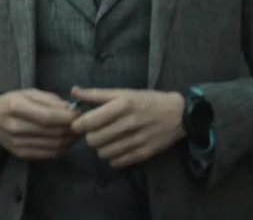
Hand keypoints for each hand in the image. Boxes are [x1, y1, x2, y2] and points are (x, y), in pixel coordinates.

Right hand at [0, 89, 80, 159]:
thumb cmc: (12, 102)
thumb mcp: (28, 93)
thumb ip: (50, 100)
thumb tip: (70, 110)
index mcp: (15, 107)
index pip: (47, 117)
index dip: (66, 117)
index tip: (78, 114)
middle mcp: (14, 127)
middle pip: (52, 132)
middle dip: (71, 128)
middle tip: (81, 123)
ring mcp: (16, 143)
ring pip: (53, 145)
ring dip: (69, 140)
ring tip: (75, 132)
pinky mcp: (21, 154)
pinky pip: (48, 154)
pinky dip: (62, 149)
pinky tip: (65, 141)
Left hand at [69, 86, 185, 167]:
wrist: (178, 114)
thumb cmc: (147, 101)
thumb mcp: (123, 92)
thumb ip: (97, 94)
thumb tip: (73, 91)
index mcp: (122, 104)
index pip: (90, 121)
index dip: (78, 125)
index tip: (78, 124)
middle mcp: (129, 122)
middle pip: (94, 140)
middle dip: (90, 136)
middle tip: (94, 132)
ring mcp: (138, 140)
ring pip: (104, 153)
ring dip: (100, 148)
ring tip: (106, 140)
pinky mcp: (144, 153)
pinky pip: (117, 162)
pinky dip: (113, 157)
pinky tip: (116, 148)